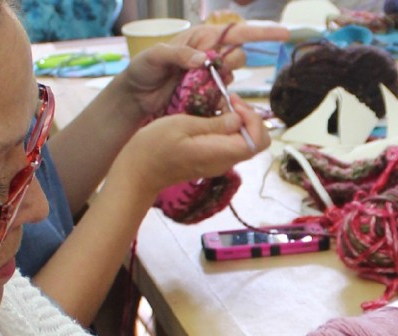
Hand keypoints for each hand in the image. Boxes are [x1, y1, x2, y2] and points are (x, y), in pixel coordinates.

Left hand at [118, 21, 289, 116]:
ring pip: (231, 79)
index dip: (262, 32)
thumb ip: (178, 55)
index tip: (283, 34)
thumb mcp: (155, 57)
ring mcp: (209, 77)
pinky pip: (222, 99)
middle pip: (238, 58)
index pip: (238, 32)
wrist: (135, 98)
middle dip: (229, 65)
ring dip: (220, 85)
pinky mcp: (206, 97)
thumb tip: (203, 59)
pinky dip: (217, 101)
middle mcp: (210, 55)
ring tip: (194, 88)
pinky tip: (200, 101)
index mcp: (202, 39)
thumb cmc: (142, 71)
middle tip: (205, 73)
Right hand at [121, 98, 270, 194]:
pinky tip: (212, 117)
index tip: (233, 103)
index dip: (253, 119)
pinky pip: (231, 144)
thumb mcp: (182, 125)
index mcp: (219, 153)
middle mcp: (224, 162)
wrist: (140, 171)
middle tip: (230, 103)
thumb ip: (214, 124)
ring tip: (219, 106)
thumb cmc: (155, 146)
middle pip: (257, 143)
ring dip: (239, 121)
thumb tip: (238, 119)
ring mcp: (219, 163)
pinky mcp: (212, 161)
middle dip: (250, 119)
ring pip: (245, 142)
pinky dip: (229, 128)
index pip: (256, 140)